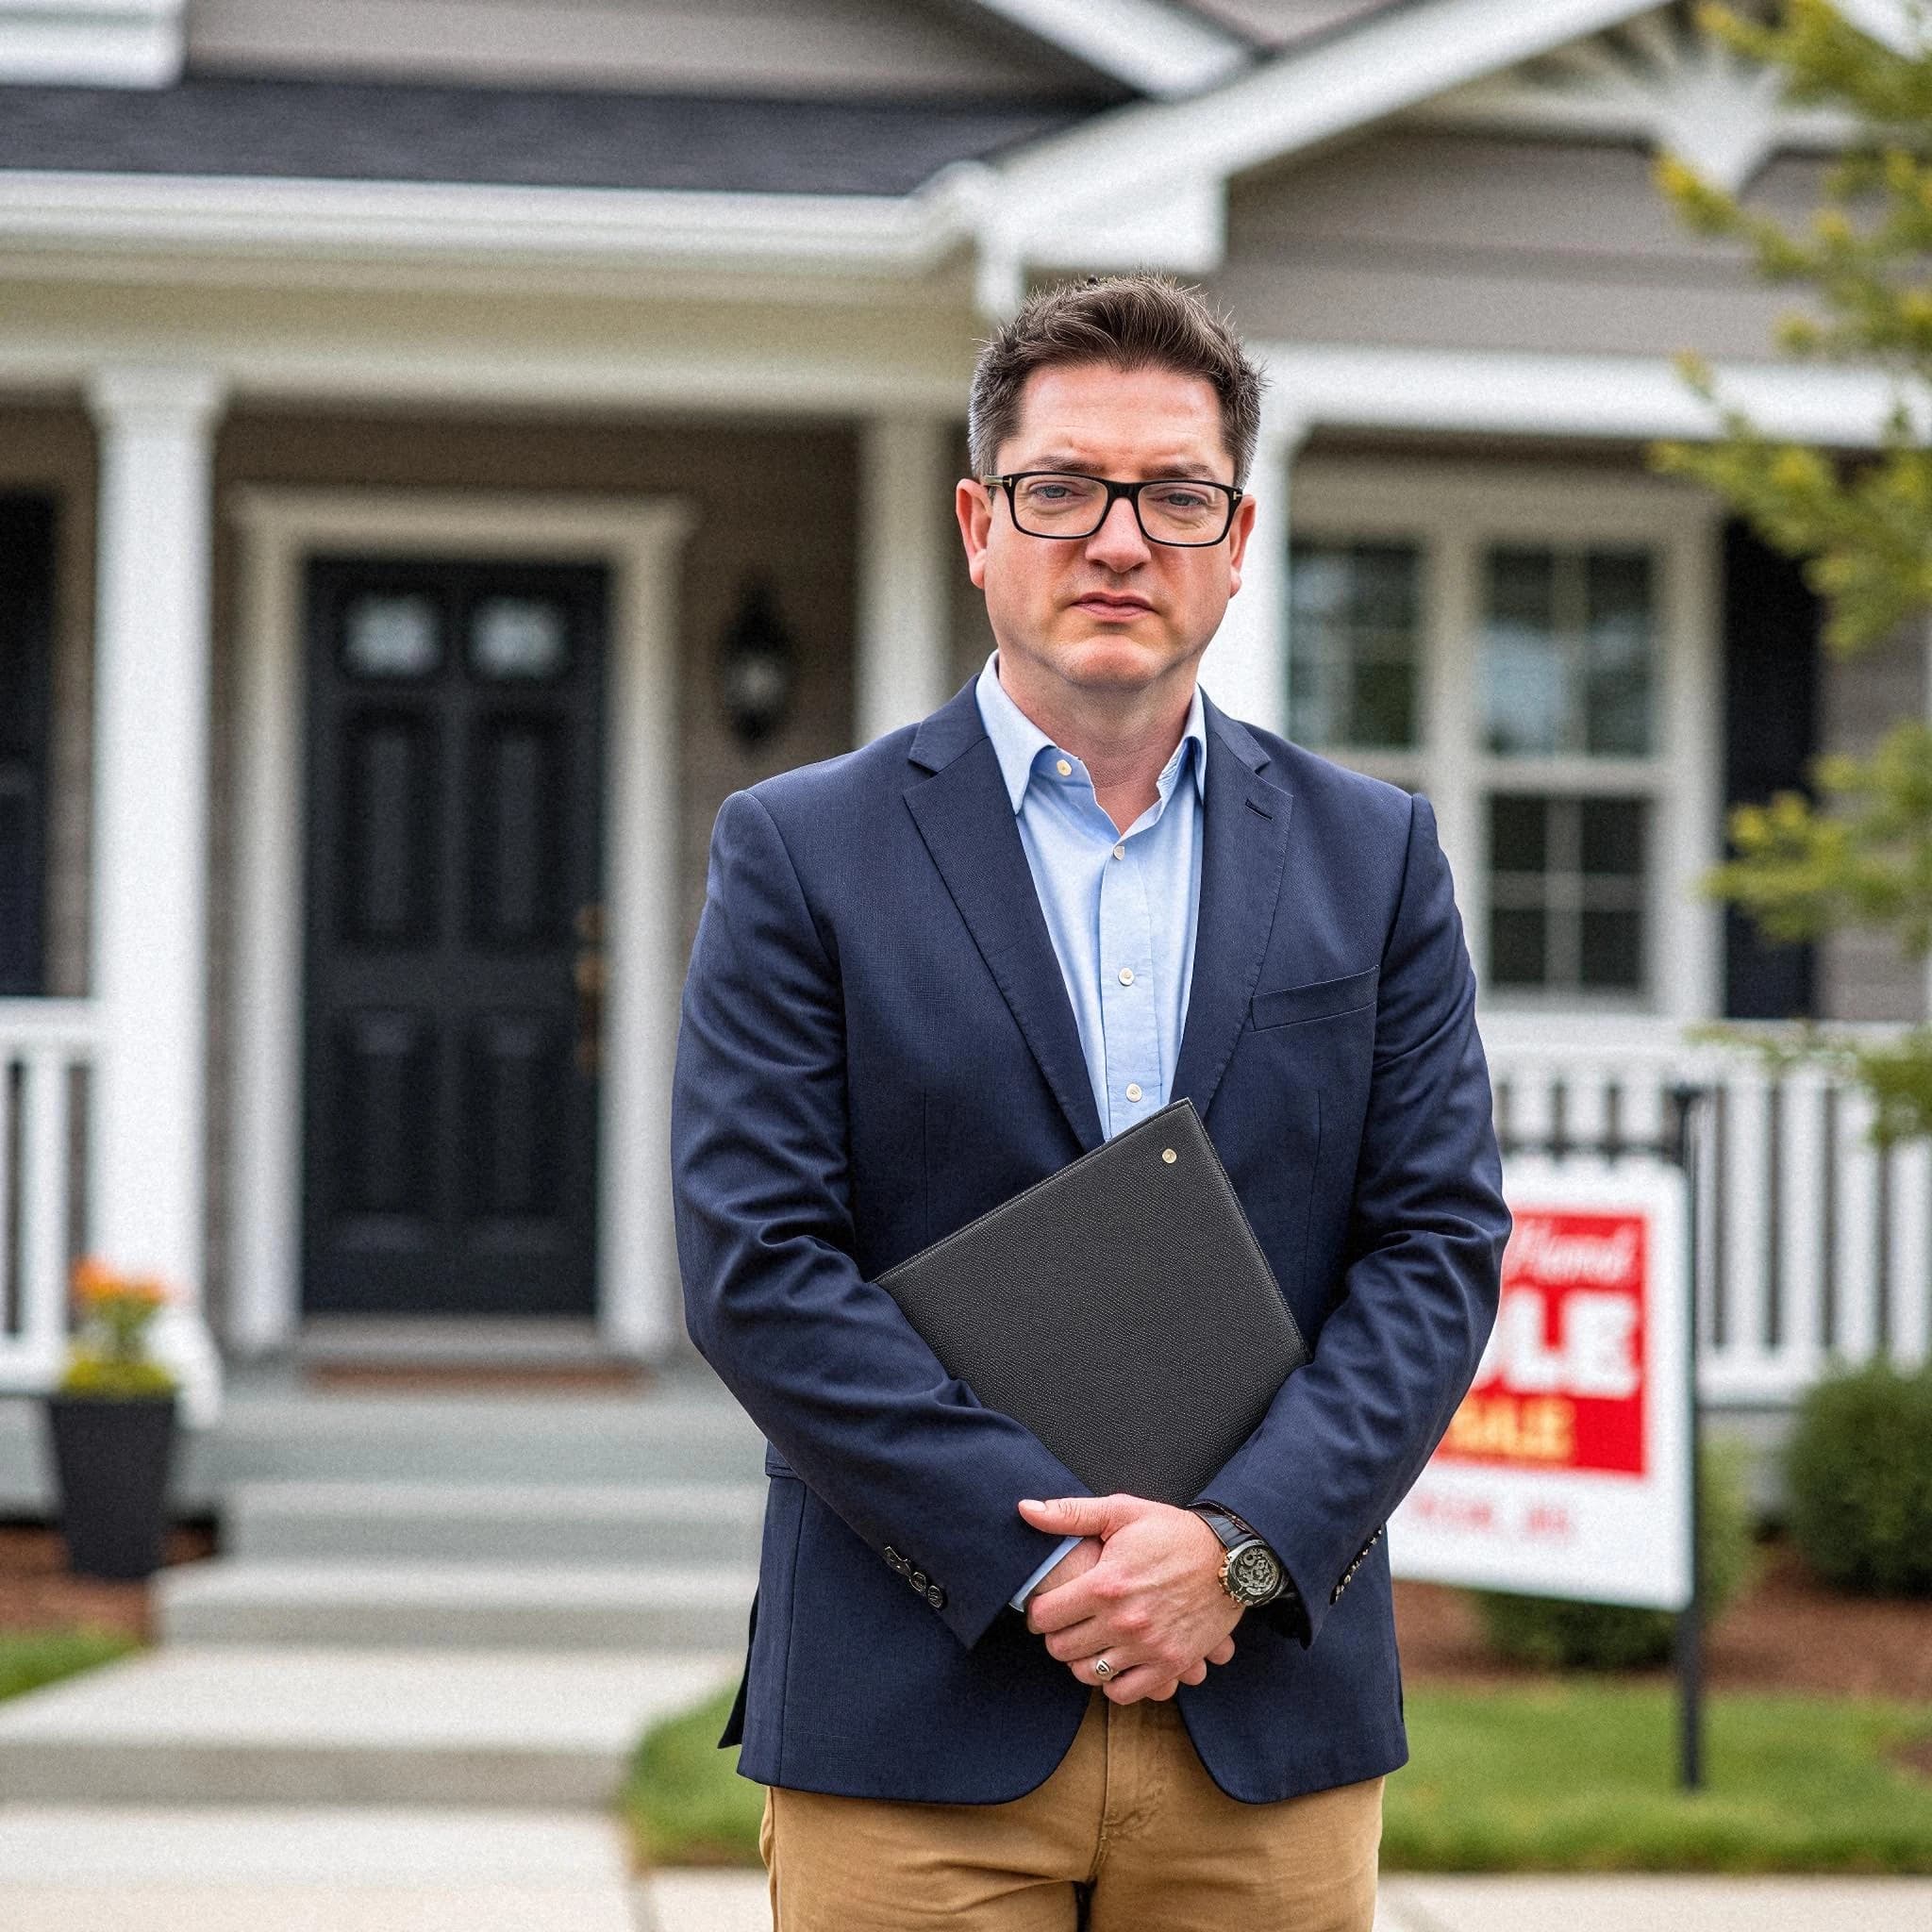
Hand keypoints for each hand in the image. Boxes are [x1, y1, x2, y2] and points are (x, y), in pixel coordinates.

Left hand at [1018, 1493, 1239, 1703]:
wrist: (1229, 1559)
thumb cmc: (1173, 1533)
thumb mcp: (1122, 1512)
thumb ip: (1071, 1514)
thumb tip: (1026, 1510)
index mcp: (1106, 1584)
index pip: (1045, 1616)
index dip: (1037, 1611)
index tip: (1045, 1606)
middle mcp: (1124, 1621)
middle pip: (1061, 1649)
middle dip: (1057, 1635)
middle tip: (1066, 1623)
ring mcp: (1148, 1648)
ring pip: (1088, 1674)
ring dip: (1082, 1659)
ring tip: (1089, 1640)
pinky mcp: (1170, 1665)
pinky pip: (1123, 1693)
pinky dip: (1113, 1682)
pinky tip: (1114, 1660)